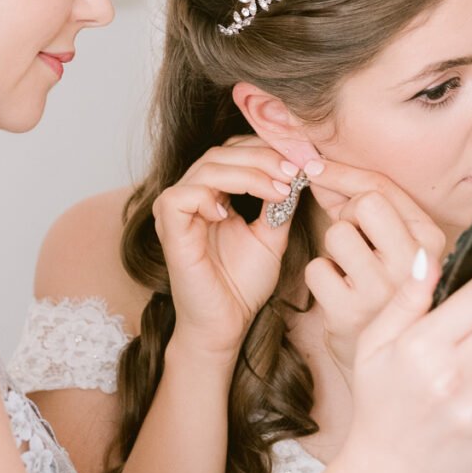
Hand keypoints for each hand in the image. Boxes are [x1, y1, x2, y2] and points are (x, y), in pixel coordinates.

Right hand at [152, 135, 299, 358]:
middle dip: (264, 157)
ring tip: (279, 190)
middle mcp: (191, 194)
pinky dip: (209, 196)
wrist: (226, 323)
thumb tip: (297, 169)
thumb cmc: (243, 282)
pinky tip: (230, 213)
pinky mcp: (169, 228)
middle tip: (295, 171)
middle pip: (223, 152)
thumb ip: (278, 201)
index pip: (235, 151)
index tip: (303, 160)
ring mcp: (176, 209)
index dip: (267, 149)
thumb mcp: (272, 233)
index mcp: (213, 192)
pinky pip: (182, 196)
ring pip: (208, 167)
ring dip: (248, 173)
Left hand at [302, 160, 444, 377]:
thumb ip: (363, 207)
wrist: (392, 367)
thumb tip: (318, 165)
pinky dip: (320, 278)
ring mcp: (383, 290)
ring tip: (350, 272)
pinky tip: (338, 294)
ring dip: (334, 250)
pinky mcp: (350, 313)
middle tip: (353, 238)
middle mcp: (415, 264)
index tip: (315, 166)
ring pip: (337, 233)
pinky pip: (316, 268)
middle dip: (347, 213)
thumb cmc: (389, 295)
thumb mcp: (396, 248)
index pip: (382, 188)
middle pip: (363, 203)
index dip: (343, 173)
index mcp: (432, 240)